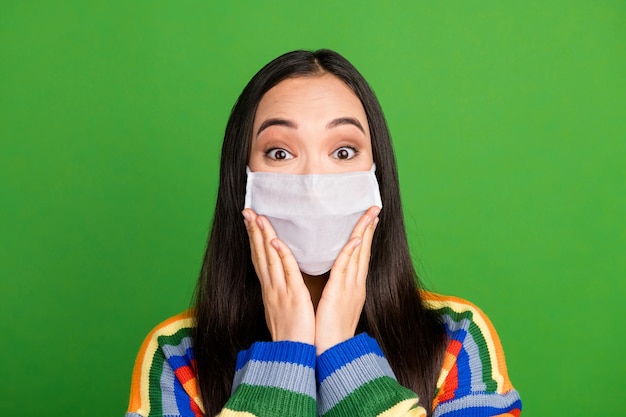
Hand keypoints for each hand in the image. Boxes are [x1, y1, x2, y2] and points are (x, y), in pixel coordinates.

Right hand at [242, 208, 315, 344]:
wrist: (292, 355)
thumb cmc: (292, 334)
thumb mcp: (283, 309)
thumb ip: (282, 292)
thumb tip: (283, 281)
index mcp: (270, 290)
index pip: (260, 259)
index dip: (255, 239)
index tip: (251, 221)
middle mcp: (271, 288)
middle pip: (260, 254)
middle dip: (253, 231)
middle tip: (247, 211)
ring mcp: (280, 291)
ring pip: (270, 259)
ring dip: (263, 237)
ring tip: (257, 217)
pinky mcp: (293, 297)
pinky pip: (287, 273)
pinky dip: (281, 256)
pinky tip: (275, 241)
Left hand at [314, 206, 379, 354]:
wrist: (332, 353)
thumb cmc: (329, 332)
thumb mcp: (335, 306)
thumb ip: (336, 289)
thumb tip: (333, 279)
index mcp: (354, 288)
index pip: (361, 257)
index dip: (365, 237)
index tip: (369, 220)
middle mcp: (356, 285)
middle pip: (365, 251)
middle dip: (369, 228)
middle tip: (374, 209)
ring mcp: (350, 288)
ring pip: (359, 255)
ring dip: (363, 232)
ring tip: (369, 214)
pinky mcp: (340, 293)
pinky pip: (345, 268)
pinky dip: (351, 251)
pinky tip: (356, 238)